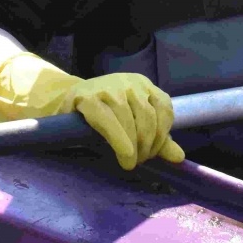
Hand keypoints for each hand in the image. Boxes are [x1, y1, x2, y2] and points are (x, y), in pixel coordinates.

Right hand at [0, 52, 184, 171]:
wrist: (63, 105)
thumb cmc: (102, 118)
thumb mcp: (132, 125)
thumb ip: (156, 139)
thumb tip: (179, 157)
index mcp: (142, 84)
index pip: (164, 109)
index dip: (162, 135)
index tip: (152, 153)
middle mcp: (128, 81)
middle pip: (148, 117)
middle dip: (147, 145)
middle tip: (138, 162)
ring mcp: (106, 86)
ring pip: (130, 121)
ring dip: (134, 148)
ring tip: (128, 161)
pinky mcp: (86, 96)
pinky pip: (108, 122)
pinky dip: (119, 142)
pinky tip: (123, 157)